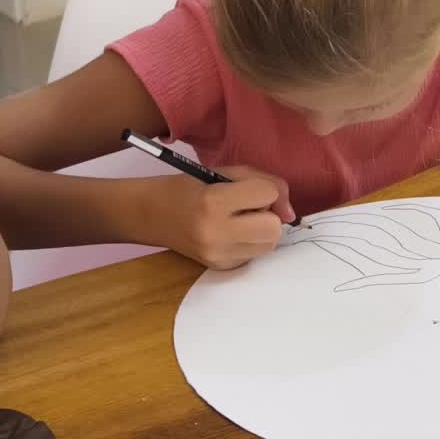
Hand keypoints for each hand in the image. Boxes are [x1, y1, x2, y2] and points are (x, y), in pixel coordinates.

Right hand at [146, 166, 294, 269]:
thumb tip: (290, 213)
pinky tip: (231, 233)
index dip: (264, 189)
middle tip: (248, 208)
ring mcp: (217, 255)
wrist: (149, 214)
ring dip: (262, 230)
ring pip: (269, 244)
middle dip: (268, 214)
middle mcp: (216, 234)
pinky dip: (250, 242)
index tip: (246, 188)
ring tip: (240, 220)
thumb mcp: (225, 173)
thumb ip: (264, 182)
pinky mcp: (219, 267)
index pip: (267, 194)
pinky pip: (255, 255)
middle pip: (274, 228)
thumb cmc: (189, 187)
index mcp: (214, 202)